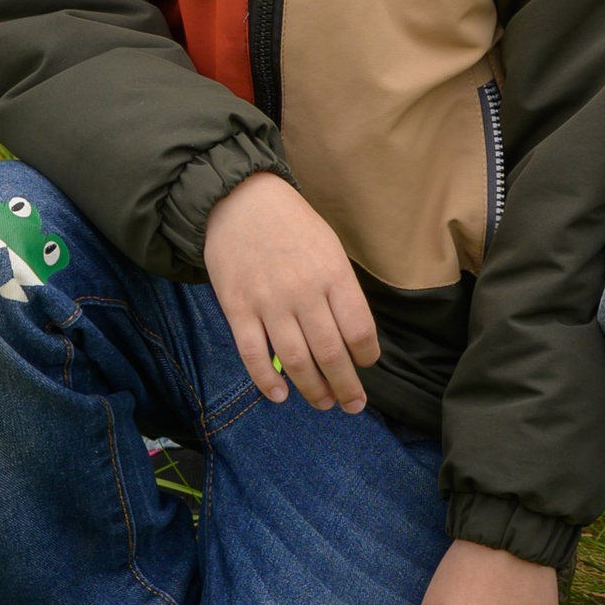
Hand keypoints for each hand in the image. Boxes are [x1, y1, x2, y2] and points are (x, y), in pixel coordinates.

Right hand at [202, 170, 378, 410]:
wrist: (240, 200)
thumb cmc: (292, 225)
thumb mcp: (328, 246)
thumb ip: (339, 288)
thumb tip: (352, 335)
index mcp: (333, 273)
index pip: (359, 328)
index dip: (366, 355)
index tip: (367, 365)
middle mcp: (304, 291)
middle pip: (331, 353)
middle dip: (346, 386)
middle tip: (353, 404)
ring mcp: (268, 302)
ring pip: (295, 361)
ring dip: (313, 389)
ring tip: (324, 403)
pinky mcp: (237, 309)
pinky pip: (253, 355)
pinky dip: (266, 381)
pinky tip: (279, 395)